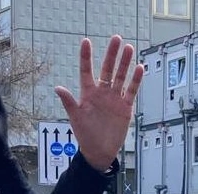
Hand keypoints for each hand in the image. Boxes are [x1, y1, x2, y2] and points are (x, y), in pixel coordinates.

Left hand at [54, 35, 143, 170]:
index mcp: (88, 94)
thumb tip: (58, 88)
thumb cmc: (85, 135)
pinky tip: (139, 68)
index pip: (86, 71)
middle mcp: (102, 93)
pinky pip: (131, 90)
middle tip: (116, 38)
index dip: (86, 57)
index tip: (86, 42)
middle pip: (107, 69)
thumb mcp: (75, 118)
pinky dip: (135, 80)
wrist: (99, 151)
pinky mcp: (125, 107)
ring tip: (129, 48)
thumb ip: (69, 102)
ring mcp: (114, 99)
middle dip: (111, 54)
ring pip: (120, 77)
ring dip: (124, 63)